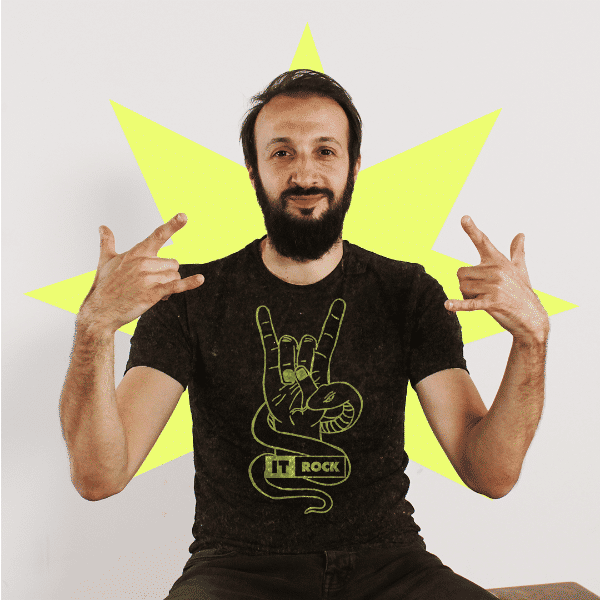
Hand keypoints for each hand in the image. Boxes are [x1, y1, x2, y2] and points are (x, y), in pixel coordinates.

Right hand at [80, 213, 203, 331]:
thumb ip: (107, 242)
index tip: (184, 216)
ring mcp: (148, 277)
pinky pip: (176, 285)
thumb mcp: (104, 261)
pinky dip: (189, 283)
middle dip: (166, 275)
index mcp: (135, 253)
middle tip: (148, 285)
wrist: (100, 311)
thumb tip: (103, 227)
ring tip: (149, 292)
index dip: (172, 225)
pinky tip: (200, 279)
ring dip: (166, 286)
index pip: (157, 236)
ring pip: (174, 276)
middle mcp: (143, 262)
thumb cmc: (104, 286)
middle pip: (173, 264)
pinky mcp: (152, 292)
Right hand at [256, 300, 357, 435]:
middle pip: (307, 346)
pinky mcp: (272, 369)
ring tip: (289, 378)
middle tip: (301, 377)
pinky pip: (269, 346)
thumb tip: (336, 389)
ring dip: (289, 359)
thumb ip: (330, 397)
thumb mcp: (325, 408)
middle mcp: (304, 362)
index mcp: (320, 369)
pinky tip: (263, 310)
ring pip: (288, 347)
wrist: (289, 427)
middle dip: (305, 355)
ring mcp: (287, 364)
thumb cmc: (310, 418)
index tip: (340, 302)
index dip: (332, 322)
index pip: (327, 342)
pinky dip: (266, 329)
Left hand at [445, 215, 548, 342]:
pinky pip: (469, 303)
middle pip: (461, 273)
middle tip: (481, 291)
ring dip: (467, 296)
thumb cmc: (522, 292)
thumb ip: (517, 251)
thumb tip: (520, 234)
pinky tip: (448, 305)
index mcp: (499, 261)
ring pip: (462, 287)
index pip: (483, 242)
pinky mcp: (492, 302)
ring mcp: (494, 286)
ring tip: (484, 299)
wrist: (532, 317)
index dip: (472, 229)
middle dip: (465, 284)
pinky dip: (458, 305)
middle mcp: (496, 271)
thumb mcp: (520, 269)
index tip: (463, 217)